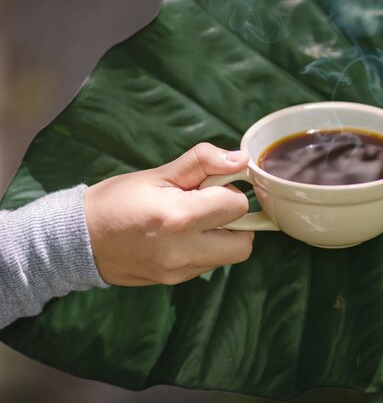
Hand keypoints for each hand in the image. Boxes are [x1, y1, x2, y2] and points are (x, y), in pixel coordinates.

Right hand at [84, 143, 253, 285]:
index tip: (210, 186)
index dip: (229, 191)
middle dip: (237, 222)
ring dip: (223, 237)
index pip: (237, 206)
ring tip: (194, 222)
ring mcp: (179, 272)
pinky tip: (182, 237)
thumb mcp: (159, 174)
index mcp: (179, 218)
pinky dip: (206, 250)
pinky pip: (208, 266)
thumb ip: (203, 162)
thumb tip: (240, 159)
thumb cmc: (118, 200)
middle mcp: (183, 251)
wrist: (79, 239)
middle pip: (244, 244)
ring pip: (228, 257)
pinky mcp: (174, 282)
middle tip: (212, 208)